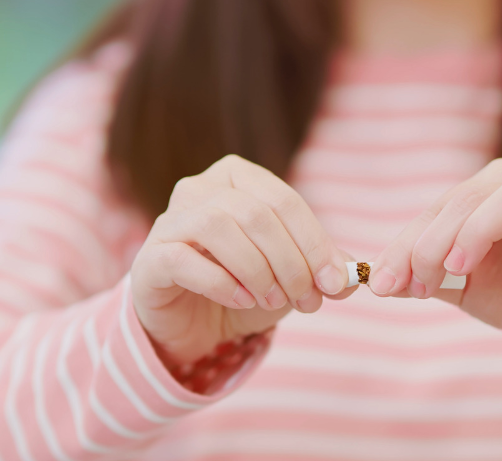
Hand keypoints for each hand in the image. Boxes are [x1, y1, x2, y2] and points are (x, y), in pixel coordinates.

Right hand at [130, 155, 354, 364]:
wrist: (195, 324)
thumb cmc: (247, 287)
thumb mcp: (291, 276)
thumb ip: (321, 270)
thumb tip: (351, 275)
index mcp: (238, 177)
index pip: (285, 201)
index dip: (315, 243)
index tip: (336, 282)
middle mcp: (200, 188)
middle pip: (256, 214)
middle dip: (291, 262)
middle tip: (309, 300)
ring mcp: (170, 220)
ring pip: (219, 228)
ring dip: (258, 271)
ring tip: (274, 301)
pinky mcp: (150, 258)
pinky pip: (184, 260)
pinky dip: (222, 283)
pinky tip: (243, 301)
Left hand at [368, 158, 501, 381]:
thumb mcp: (459, 288)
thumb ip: (422, 279)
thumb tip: (377, 282)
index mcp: (485, 198)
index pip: (438, 209)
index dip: (405, 244)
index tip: (385, 284)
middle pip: (468, 197)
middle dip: (431, 243)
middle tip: (419, 287)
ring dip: (480, 229)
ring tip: (459, 269)